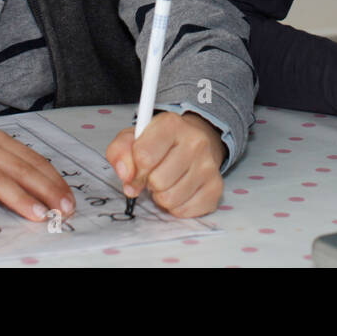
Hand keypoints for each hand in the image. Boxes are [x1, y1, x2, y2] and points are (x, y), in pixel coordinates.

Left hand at [106, 111, 225, 217]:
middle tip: (154, 175)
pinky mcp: (216, 187)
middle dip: (150, 183)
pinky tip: (179, 190)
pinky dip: (176, 206)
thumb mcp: (132, 139)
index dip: (134, 170)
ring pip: (170, 199)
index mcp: (171, 124)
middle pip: (157, 181)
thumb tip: (126, 175)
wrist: (193, 143)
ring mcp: (209, 165)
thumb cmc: (159, 143)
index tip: (137, 169)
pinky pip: (184, 211)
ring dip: (162, 196)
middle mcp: (195, 142)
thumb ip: (120, 152)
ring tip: (166, 182)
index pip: (143, 156)